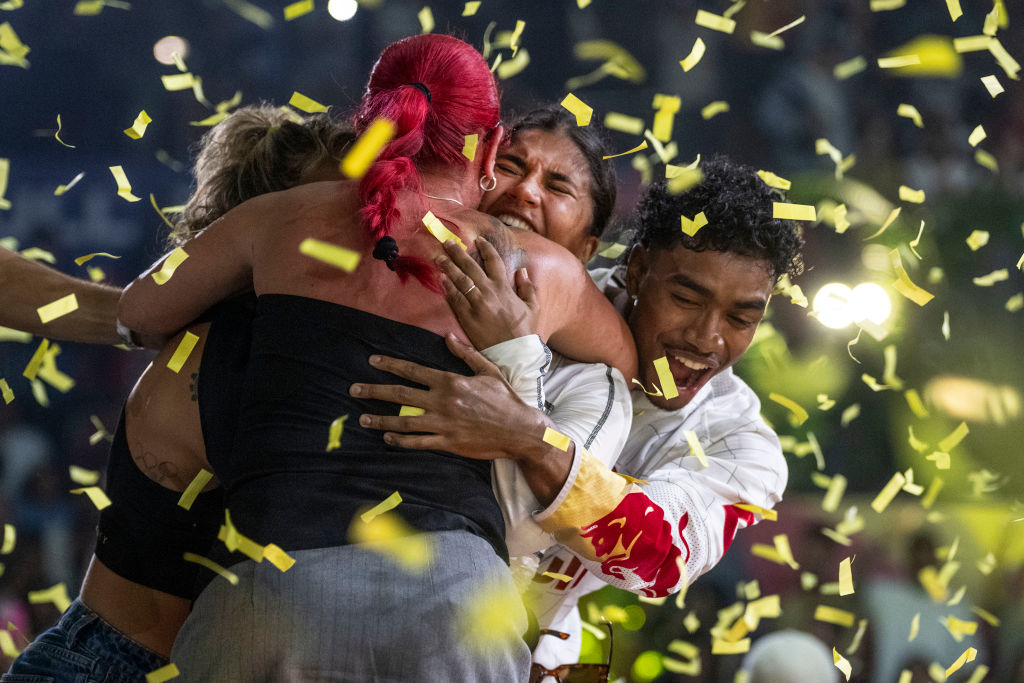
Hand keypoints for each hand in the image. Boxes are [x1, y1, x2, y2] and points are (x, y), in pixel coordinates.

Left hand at [351, 334, 547, 459]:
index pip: (413, 370)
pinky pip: (418, 442)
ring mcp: (444, 423)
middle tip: (353, 390)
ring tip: (363, 418)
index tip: (372, 361)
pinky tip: (387, 437)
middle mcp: (443, 401)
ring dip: (380, 419)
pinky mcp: (448, 442)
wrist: (520, 429)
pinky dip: (401, 440)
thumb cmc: (506, 399)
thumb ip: (465, 354)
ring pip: (404, 421)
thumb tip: (448, 337)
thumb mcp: (488, 370)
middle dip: (374, 391)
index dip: (390, 365)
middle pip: (401, 394)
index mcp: (451, 381)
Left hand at [438, 237, 538, 349]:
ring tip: (439, 258)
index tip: (478, 240)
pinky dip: (448, 288)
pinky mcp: (467, 318)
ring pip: (459, 281)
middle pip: (470, 267)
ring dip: (448, 267)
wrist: (515, 354)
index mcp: (505, 287)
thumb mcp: (533, 306)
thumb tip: (521, 271)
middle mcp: (489, 292)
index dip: (485, 248)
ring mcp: (477, 305)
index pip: (494, 261)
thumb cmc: (525, 331)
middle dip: (458, 253)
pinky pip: (455, 300)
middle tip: (447, 243)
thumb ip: (528, 287)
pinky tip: (441, 280)